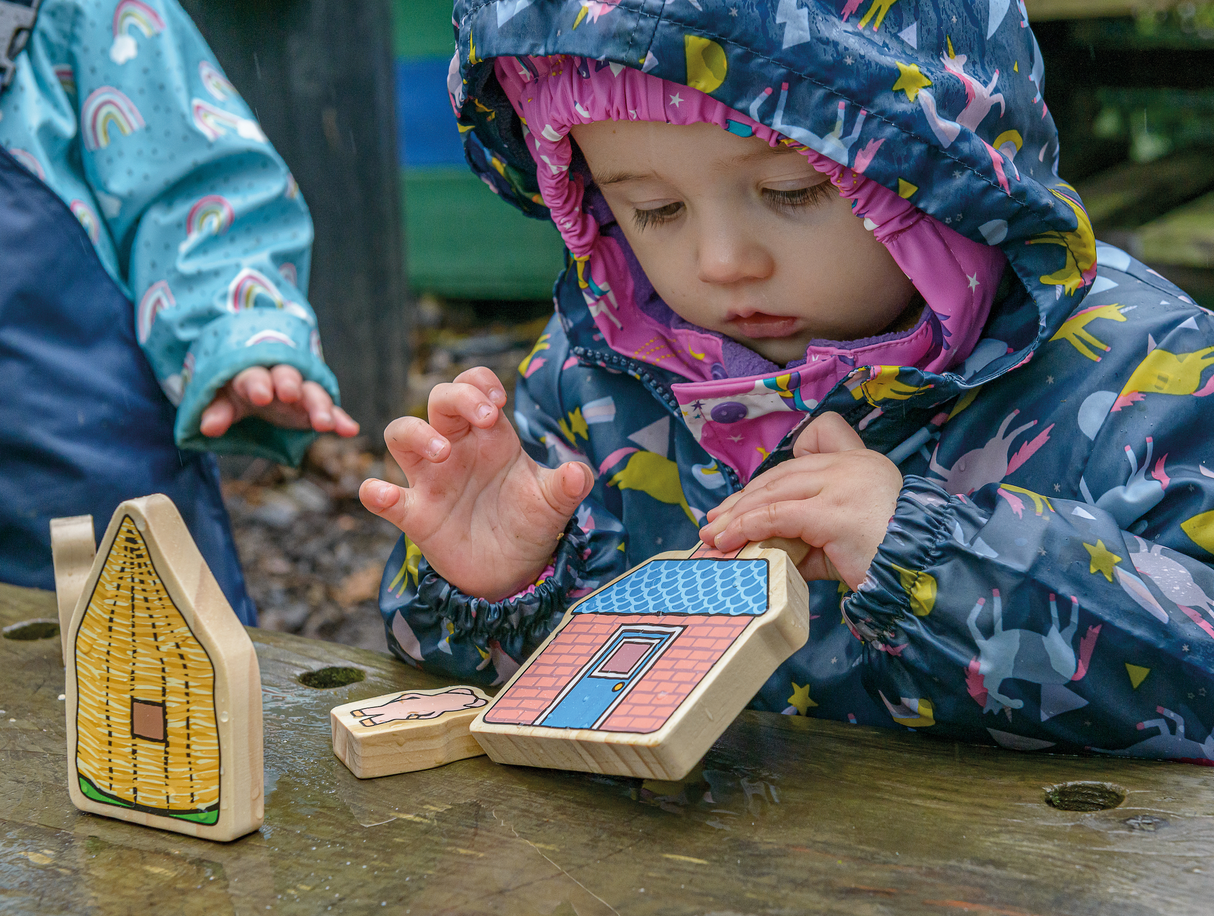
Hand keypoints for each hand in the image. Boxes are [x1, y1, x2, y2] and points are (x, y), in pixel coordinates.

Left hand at [200, 365, 359, 437]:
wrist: (259, 379)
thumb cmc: (237, 390)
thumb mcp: (223, 399)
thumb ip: (217, 411)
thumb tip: (207, 428)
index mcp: (252, 373)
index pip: (254, 375)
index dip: (258, 384)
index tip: (261, 396)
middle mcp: (279, 377)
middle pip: (287, 376)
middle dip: (289, 384)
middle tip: (290, 394)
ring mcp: (301, 391)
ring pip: (312, 393)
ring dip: (319, 406)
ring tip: (323, 423)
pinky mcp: (315, 407)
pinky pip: (330, 411)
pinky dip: (340, 420)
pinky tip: (349, 429)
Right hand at [358, 367, 593, 600]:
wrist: (515, 570)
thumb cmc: (530, 523)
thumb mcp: (554, 503)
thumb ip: (568, 486)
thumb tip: (578, 472)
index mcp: (490, 437)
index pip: (473, 386)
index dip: (480, 382)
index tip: (499, 401)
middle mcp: (457, 449)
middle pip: (439, 399)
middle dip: (458, 396)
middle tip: (486, 418)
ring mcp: (432, 480)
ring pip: (401, 434)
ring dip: (416, 434)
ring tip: (443, 453)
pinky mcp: (416, 515)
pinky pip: (386, 499)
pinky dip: (376, 493)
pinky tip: (382, 493)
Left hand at [697, 412, 901, 588]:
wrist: (921, 575)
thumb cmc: (886, 561)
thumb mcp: (843, 540)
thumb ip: (809, 536)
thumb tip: (764, 548)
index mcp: (863, 462)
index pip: (818, 437)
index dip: (783, 463)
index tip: (759, 491)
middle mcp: (853, 464)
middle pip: (783, 472)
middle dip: (745, 498)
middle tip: (716, 520)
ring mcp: (843, 484)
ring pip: (774, 491)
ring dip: (737, 515)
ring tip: (714, 535)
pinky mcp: (832, 511)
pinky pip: (777, 514)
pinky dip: (747, 527)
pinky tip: (729, 540)